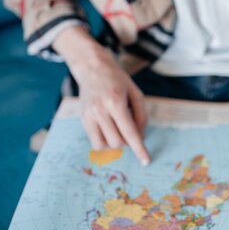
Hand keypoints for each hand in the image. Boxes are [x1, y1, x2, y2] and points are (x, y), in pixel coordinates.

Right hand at [53, 27, 149, 164]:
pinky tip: (110, 130)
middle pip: (117, 142)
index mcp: (116, 102)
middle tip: (130, 130)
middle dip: (128, 142)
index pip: (129, 133)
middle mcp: (100, 111)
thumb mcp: (135, 93)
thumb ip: (141, 116)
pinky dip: (105, 141)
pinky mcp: (82, 119)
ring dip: (116, 143)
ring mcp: (89, 116)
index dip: (139, 149)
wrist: (92, 68)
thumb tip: (141, 138)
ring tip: (119, 130)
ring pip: (104, 145)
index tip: (146, 161)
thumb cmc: (118, 80)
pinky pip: (95, 141)